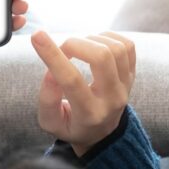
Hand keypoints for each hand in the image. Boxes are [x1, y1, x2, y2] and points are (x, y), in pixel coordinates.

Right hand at [30, 31, 135, 155]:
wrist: (101, 133)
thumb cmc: (70, 125)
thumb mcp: (50, 121)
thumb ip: (48, 99)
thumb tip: (51, 71)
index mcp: (89, 114)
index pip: (71, 80)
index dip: (53, 55)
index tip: (37, 36)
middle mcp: (112, 99)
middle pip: (101, 57)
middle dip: (75, 43)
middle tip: (63, 49)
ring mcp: (126, 86)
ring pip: (115, 48)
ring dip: (91, 40)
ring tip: (78, 47)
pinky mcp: (132, 75)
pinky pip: (127, 46)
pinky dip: (108, 37)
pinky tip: (94, 44)